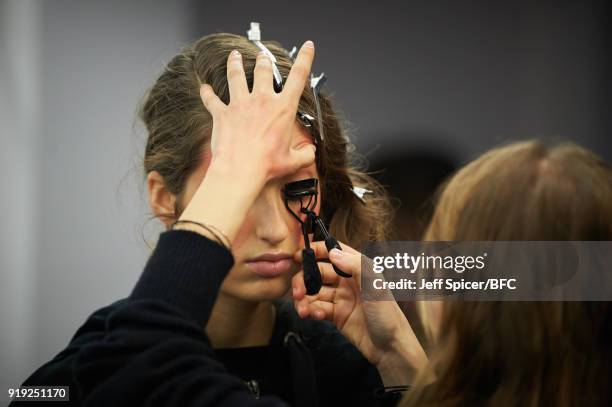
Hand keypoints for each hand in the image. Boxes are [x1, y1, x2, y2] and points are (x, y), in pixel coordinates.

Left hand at [177, 41, 315, 242]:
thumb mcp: (293, 161)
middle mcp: (261, 100)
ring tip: (234, 56)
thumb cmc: (266, 165)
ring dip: (235, 64)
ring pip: (236, 75)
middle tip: (262, 56)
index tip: (307, 46)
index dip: (305, 58)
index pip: (299, 76)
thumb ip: (305, 154)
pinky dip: (207, 93)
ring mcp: (240, 104)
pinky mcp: (222, 113)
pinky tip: (204, 88)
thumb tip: (310, 152)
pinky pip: (211, 98)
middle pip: (263, 70)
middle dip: (264, 60)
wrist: (239, 170)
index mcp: (283, 108)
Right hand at [292, 241, 428, 384]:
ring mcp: (341, 299)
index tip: (298, 254)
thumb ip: (355, 265)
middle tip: (297, 292)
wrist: (390, 348)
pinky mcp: (336, 315)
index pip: (334, 252)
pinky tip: (314, 315)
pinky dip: (312, 311)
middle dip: (304, 280)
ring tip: (302, 310)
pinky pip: (318, 308)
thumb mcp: (375, 284)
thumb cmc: (387, 314)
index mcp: (358, 269)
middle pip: (318, 273)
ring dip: (304, 299)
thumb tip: (332, 253)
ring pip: (314, 293)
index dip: (317, 250)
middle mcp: (347, 281)